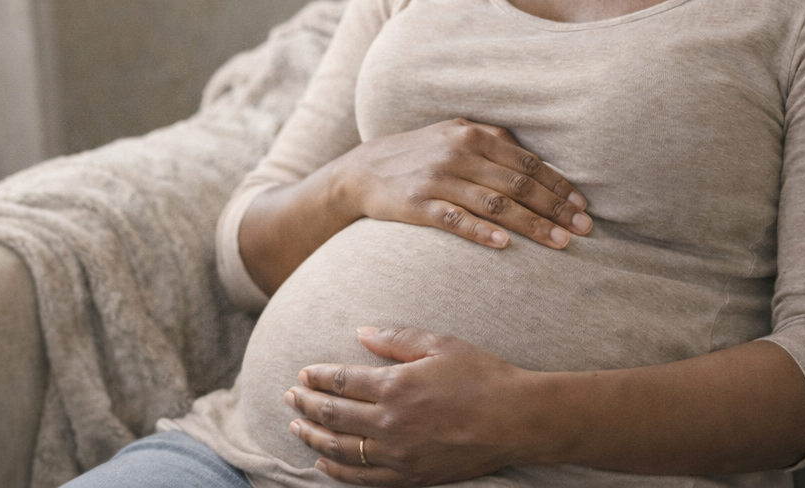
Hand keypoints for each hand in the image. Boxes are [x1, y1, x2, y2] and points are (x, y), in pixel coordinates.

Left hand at [284, 326, 536, 485]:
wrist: (516, 419)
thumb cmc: (481, 375)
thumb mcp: (439, 344)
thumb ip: (396, 338)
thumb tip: (361, 333)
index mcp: (395, 385)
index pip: (341, 381)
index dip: (317, 378)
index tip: (302, 374)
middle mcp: (390, 423)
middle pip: (333, 415)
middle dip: (305, 405)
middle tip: (288, 397)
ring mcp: (398, 455)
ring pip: (341, 449)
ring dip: (313, 437)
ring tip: (296, 428)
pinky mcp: (411, 477)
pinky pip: (363, 479)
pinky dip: (338, 471)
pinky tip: (323, 462)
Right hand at [332, 119, 590, 250]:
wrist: (362, 170)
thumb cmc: (419, 153)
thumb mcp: (453, 133)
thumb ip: (492, 140)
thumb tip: (536, 157)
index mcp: (472, 135)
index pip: (527, 162)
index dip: (559, 185)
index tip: (583, 206)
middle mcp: (458, 154)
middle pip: (518, 184)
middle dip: (556, 208)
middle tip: (585, 229)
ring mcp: (437, 180)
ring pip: (495, 204)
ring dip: (532, 225)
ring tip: (561, 242)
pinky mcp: (418, 206)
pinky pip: (456, 221)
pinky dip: (482, 232)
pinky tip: (505, 246)